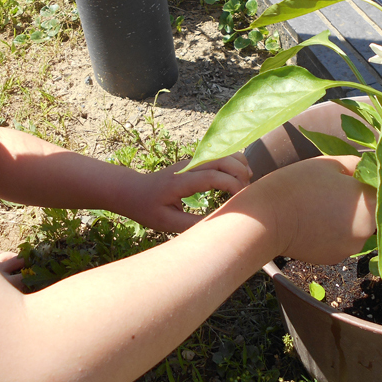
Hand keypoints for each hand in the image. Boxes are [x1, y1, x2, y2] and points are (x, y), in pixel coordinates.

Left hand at [117, 153, 252, 232]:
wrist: (132, 190)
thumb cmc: (148, 208)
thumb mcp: (166, 223)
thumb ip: (191, 223)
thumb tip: (216, 227)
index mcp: (179, 182)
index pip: (211, 176)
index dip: (231, 185)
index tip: (241, 199)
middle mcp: (187, 167)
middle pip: (220, 159)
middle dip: (239, 172)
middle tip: (248, 192)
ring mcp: (190, 162)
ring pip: (221, 153)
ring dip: (238, 164)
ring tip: (248, 181)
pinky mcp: (194, 162)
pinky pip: (218, 156)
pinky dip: (233, 162)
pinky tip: (241, 174)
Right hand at [256, 155, 376, 264]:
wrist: (267, 219)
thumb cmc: (298, 185)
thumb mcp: (330, 163)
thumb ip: (357, 166)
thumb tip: (366, 171)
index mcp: (370, 205)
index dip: (368, 181)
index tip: (351, 176)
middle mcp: (367, 232)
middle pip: (370, 212)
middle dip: (356, 201)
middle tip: (331, 189)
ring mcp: (349, 248)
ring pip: (354, 227)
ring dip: (344, 217)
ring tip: (318, 205)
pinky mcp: (332, 258)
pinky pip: (339, 240)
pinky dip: (330, 231)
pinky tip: (311, 220)